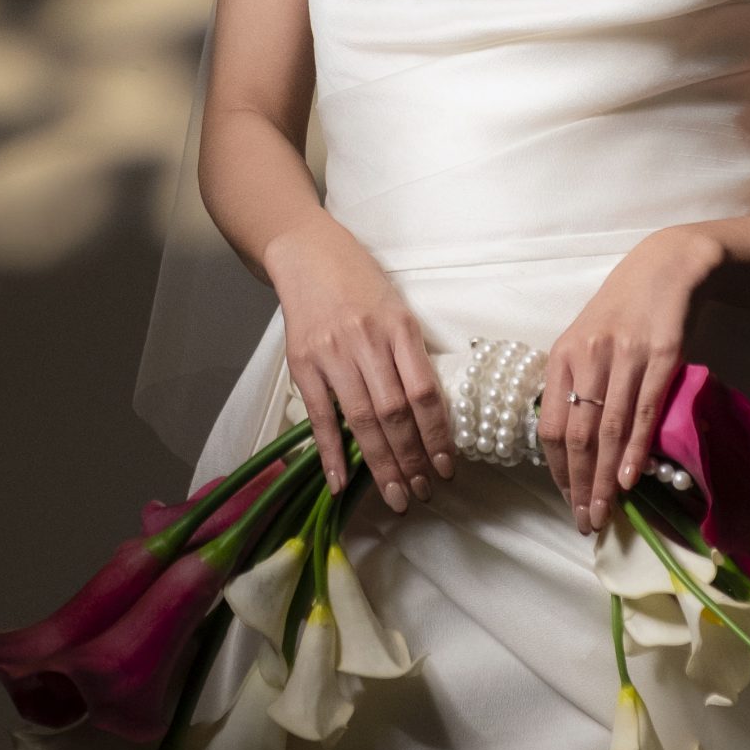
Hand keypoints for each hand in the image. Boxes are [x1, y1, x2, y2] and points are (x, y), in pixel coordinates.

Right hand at [265, 216, 454, 511]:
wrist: (308, 254)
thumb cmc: (360, 282)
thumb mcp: (398, 308)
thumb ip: (410, 355)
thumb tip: (430, 413)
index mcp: (400, 328)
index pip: (424, 393)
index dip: (437, 435)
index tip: (446, 468)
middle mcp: (368, 342)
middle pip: (394, 413)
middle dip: (411, 460)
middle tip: (422, 494)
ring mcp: (333, 354)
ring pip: (362, 419)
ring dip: (380, 464)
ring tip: (395, 496)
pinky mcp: (303, 363)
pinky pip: (320, 416)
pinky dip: (331, 452)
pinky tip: (341, 483)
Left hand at [537, 226, 724, 534]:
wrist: (667, 268)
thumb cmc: (624, 310)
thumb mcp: (587, 342)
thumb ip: (576, 385)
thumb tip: (571, 444)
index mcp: (562, 356)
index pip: (550, 425)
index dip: (556, 469)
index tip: (567, 500)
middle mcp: (588, 357)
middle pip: (576, 435)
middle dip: (578, 485)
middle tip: (585, 521)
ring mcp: (624, 357)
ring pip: (608, 430)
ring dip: (603, 478)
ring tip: (604, 512)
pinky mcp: (662, 356)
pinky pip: (642, 411)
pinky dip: (633, 449)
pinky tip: (628, 478)